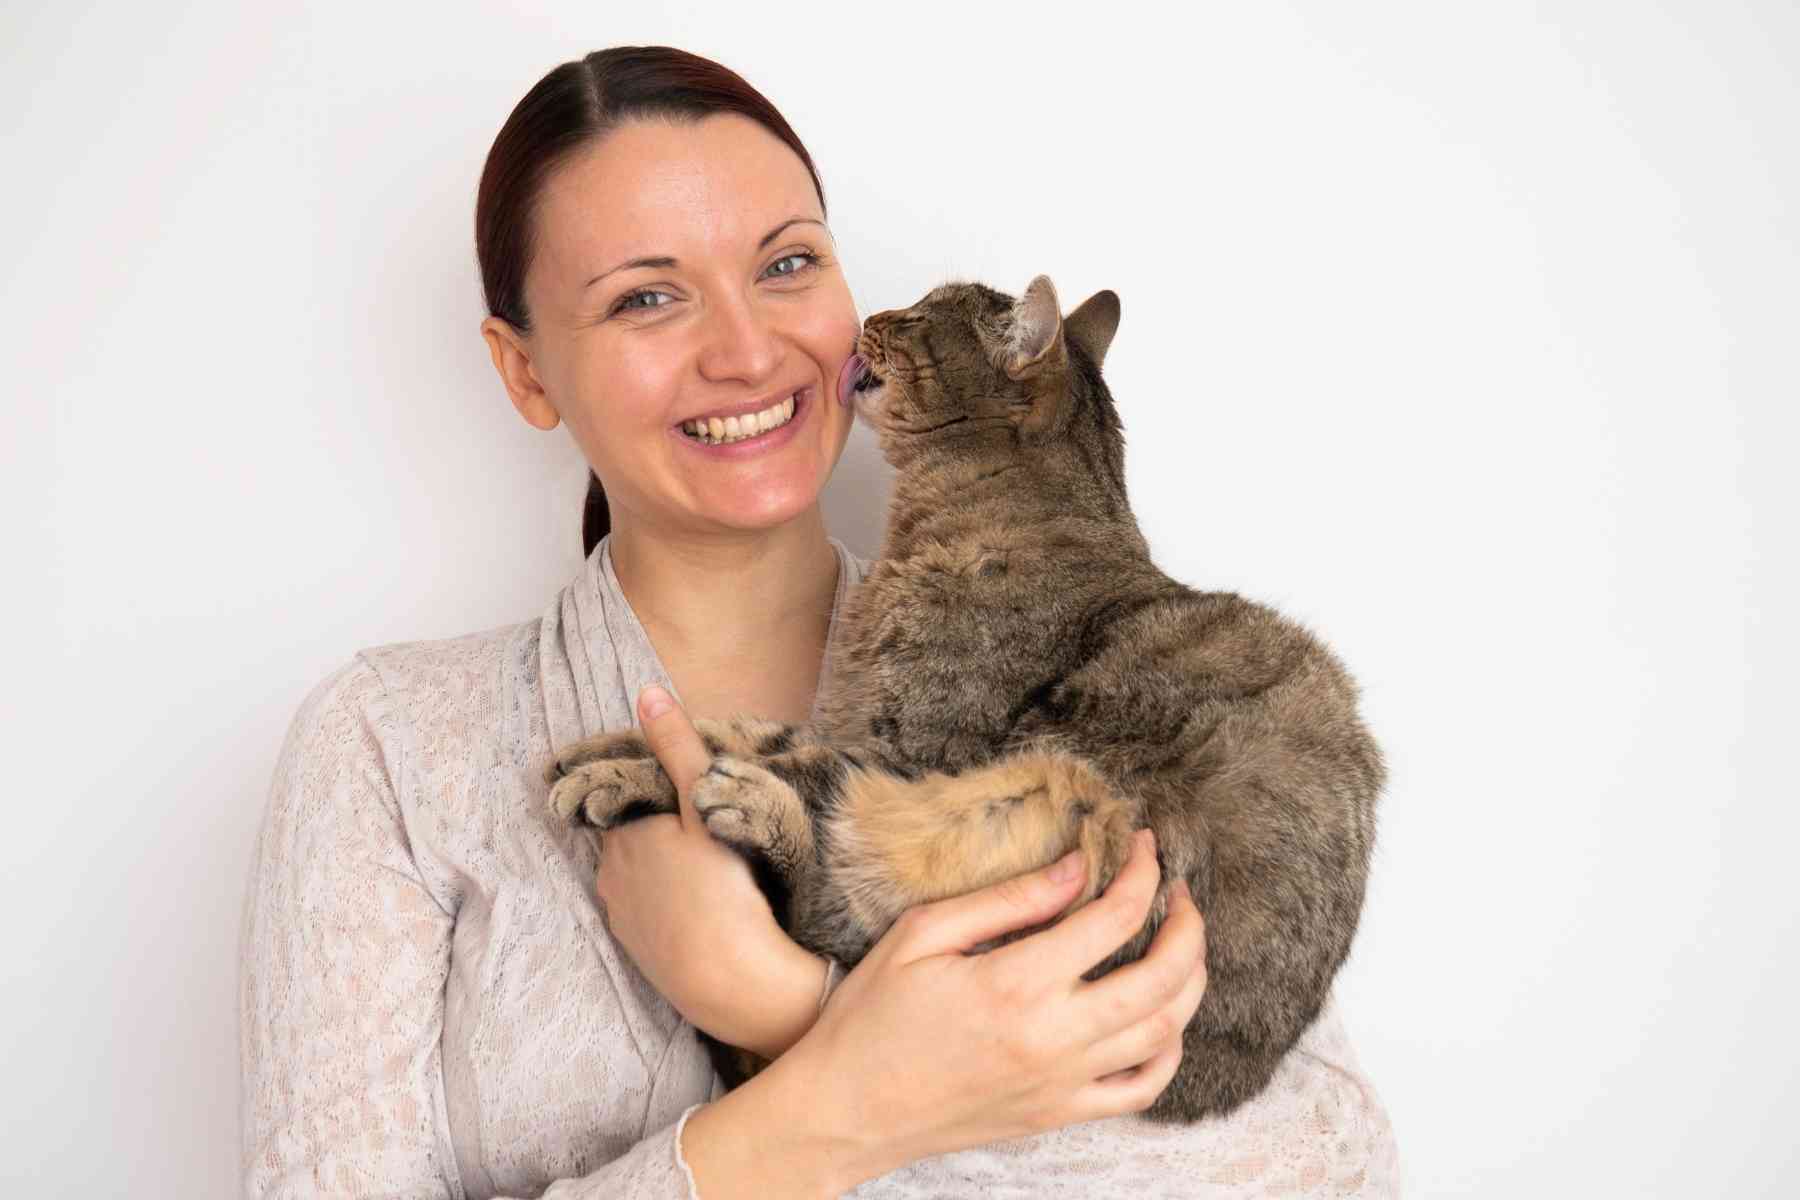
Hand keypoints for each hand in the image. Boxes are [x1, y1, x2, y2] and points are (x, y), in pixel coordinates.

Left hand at [593, 686, 826, 1058]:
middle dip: (656, 827)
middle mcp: (610, 869)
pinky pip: (643, 908)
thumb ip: (677, 749)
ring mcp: (620, 910)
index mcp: (625, 829)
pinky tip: (695, 904)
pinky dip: (663, 901)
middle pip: (630, 832)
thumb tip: (647, 693)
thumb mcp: (705, 805)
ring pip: (635, 872)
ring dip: (659, 866)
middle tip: (704, 831)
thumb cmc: (723, 887)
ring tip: (704, 870)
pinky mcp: (634, 945)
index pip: (628, 793)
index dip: (656, 790)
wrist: (728, 979)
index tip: (688, 797)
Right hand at [780, 828, 1207, 1185]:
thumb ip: (1007, 900)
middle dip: (1188, 925)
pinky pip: (1142, 1089)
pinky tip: (1161, 1018)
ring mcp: (1061, 1083)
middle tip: (1179, 892)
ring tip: (1180, 944)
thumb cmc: (871, 1016)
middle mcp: (1051, 1038)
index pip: (1115, 918)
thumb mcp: (922, 935)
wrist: (845, 1110)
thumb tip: (1077, 869)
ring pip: (1166, 1032)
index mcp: (1015, 984)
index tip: (1146, 846)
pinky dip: (1169, 1050)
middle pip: (1163, 978)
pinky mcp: (1058, 1114)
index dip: (1144, 873)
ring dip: (1190, 981)